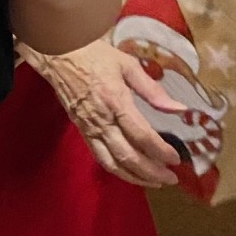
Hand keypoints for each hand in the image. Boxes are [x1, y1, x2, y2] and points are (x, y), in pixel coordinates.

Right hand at [28, 38, 182, 187]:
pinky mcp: (81, 130)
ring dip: (135, 177)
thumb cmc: (94, 55)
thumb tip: (179, 109)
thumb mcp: (126, 64)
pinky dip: (117, 169)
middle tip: (171, 177)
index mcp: (115, 101)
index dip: (161, 151)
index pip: (142, 136)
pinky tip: (130, 172)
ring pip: (112, 162)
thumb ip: (152, 89)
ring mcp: (89, 127)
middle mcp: (102, 119)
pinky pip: (99, 156)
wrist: (56, 54)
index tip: (176, 158)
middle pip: (128, 156)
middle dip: (152, 171)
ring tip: (155, 181)